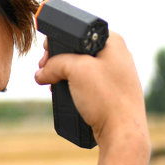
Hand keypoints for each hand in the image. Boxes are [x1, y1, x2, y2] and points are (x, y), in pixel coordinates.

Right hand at [34, 32, 148, 149]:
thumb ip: (54, 64)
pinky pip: (88, 83)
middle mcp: (117, 55)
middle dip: (57, 60)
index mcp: (114, 42)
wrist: (122, 133)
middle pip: (78, 50)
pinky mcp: (112, 92)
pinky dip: (73, 86)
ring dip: (63, 75)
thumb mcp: (75, 70)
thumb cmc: (106, 98)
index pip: (79, 32)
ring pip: (81, 68)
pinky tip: (64, 94)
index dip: (59, 40)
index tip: (46, 53)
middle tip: (45, 70)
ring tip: (52, 84)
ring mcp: (116, 75)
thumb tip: (42, 73)